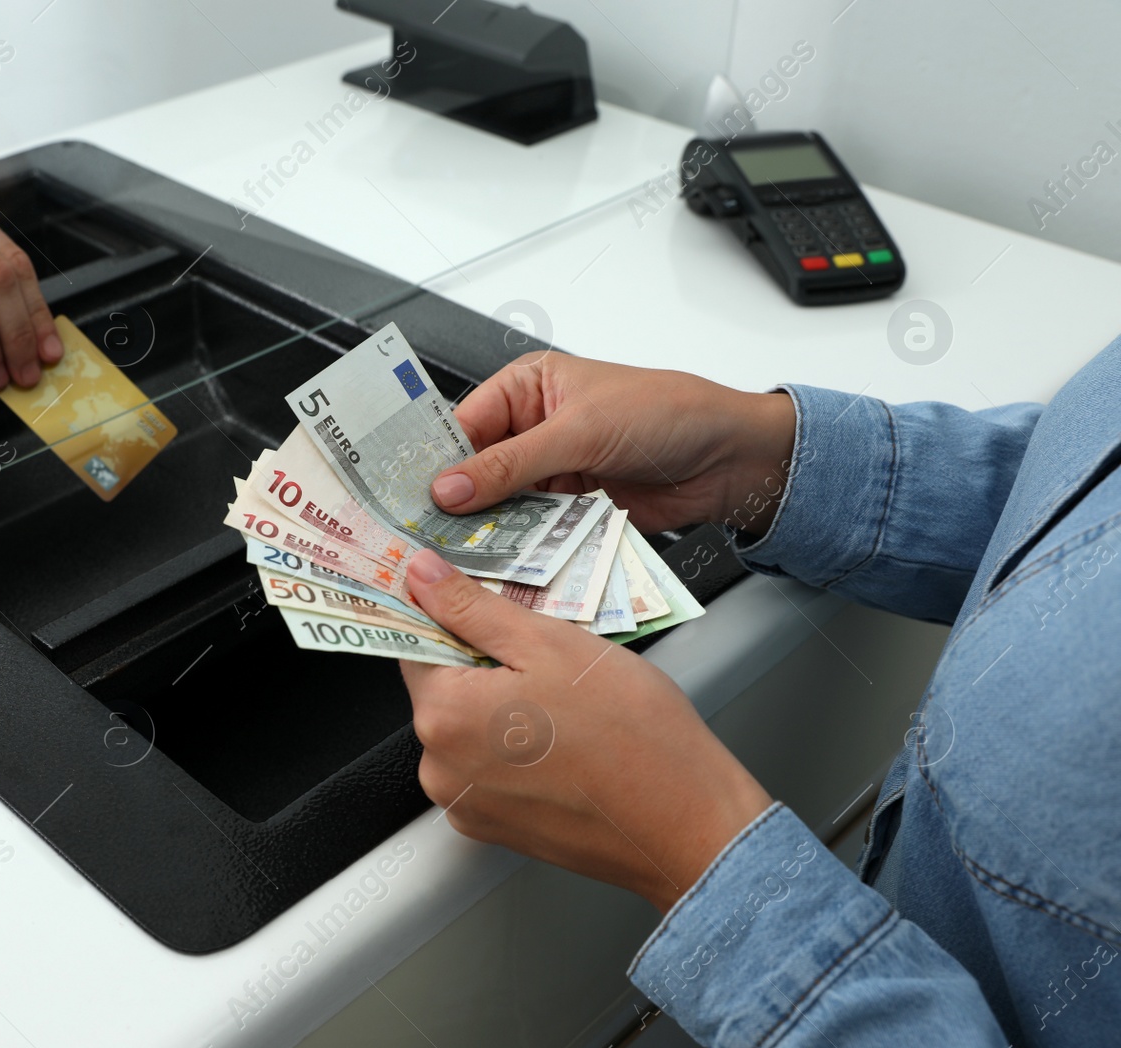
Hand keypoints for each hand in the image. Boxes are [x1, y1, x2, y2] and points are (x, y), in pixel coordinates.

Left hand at [401, 550, 771, 911]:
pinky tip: (567, 742)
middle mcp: (440, 769)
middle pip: (443, 689)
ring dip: (505, 707)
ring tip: (567, 705)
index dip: (451, 617)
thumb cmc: (631, 733)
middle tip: (549, 658)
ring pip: (469, 729)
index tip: (484, 608)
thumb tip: (419, 574)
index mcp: (442, 717)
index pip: (414, 643)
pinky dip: (518, 749)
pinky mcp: (496, 830)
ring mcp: (466, 806)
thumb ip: (471, 607)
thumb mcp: (549, 644)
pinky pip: (491, 770)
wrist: (687, 825)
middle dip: (486, 664)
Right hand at [431, 352, 796, 534]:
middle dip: (458, 503)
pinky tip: (501, 566)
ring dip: (488, 531)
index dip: (438, 461)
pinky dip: (520, 550)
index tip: (411, 496)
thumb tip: (451, 485)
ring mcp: (551, 473)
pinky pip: (533, 533)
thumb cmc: (666, 413)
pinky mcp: (571, 511)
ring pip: (502, 508)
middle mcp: (533, 430)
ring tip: (459, 557)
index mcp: (527, 389)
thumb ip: (512, 462)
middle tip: (427, 535)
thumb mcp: (580, 430)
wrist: (729, 459)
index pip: (463, 425)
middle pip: (476, 472)